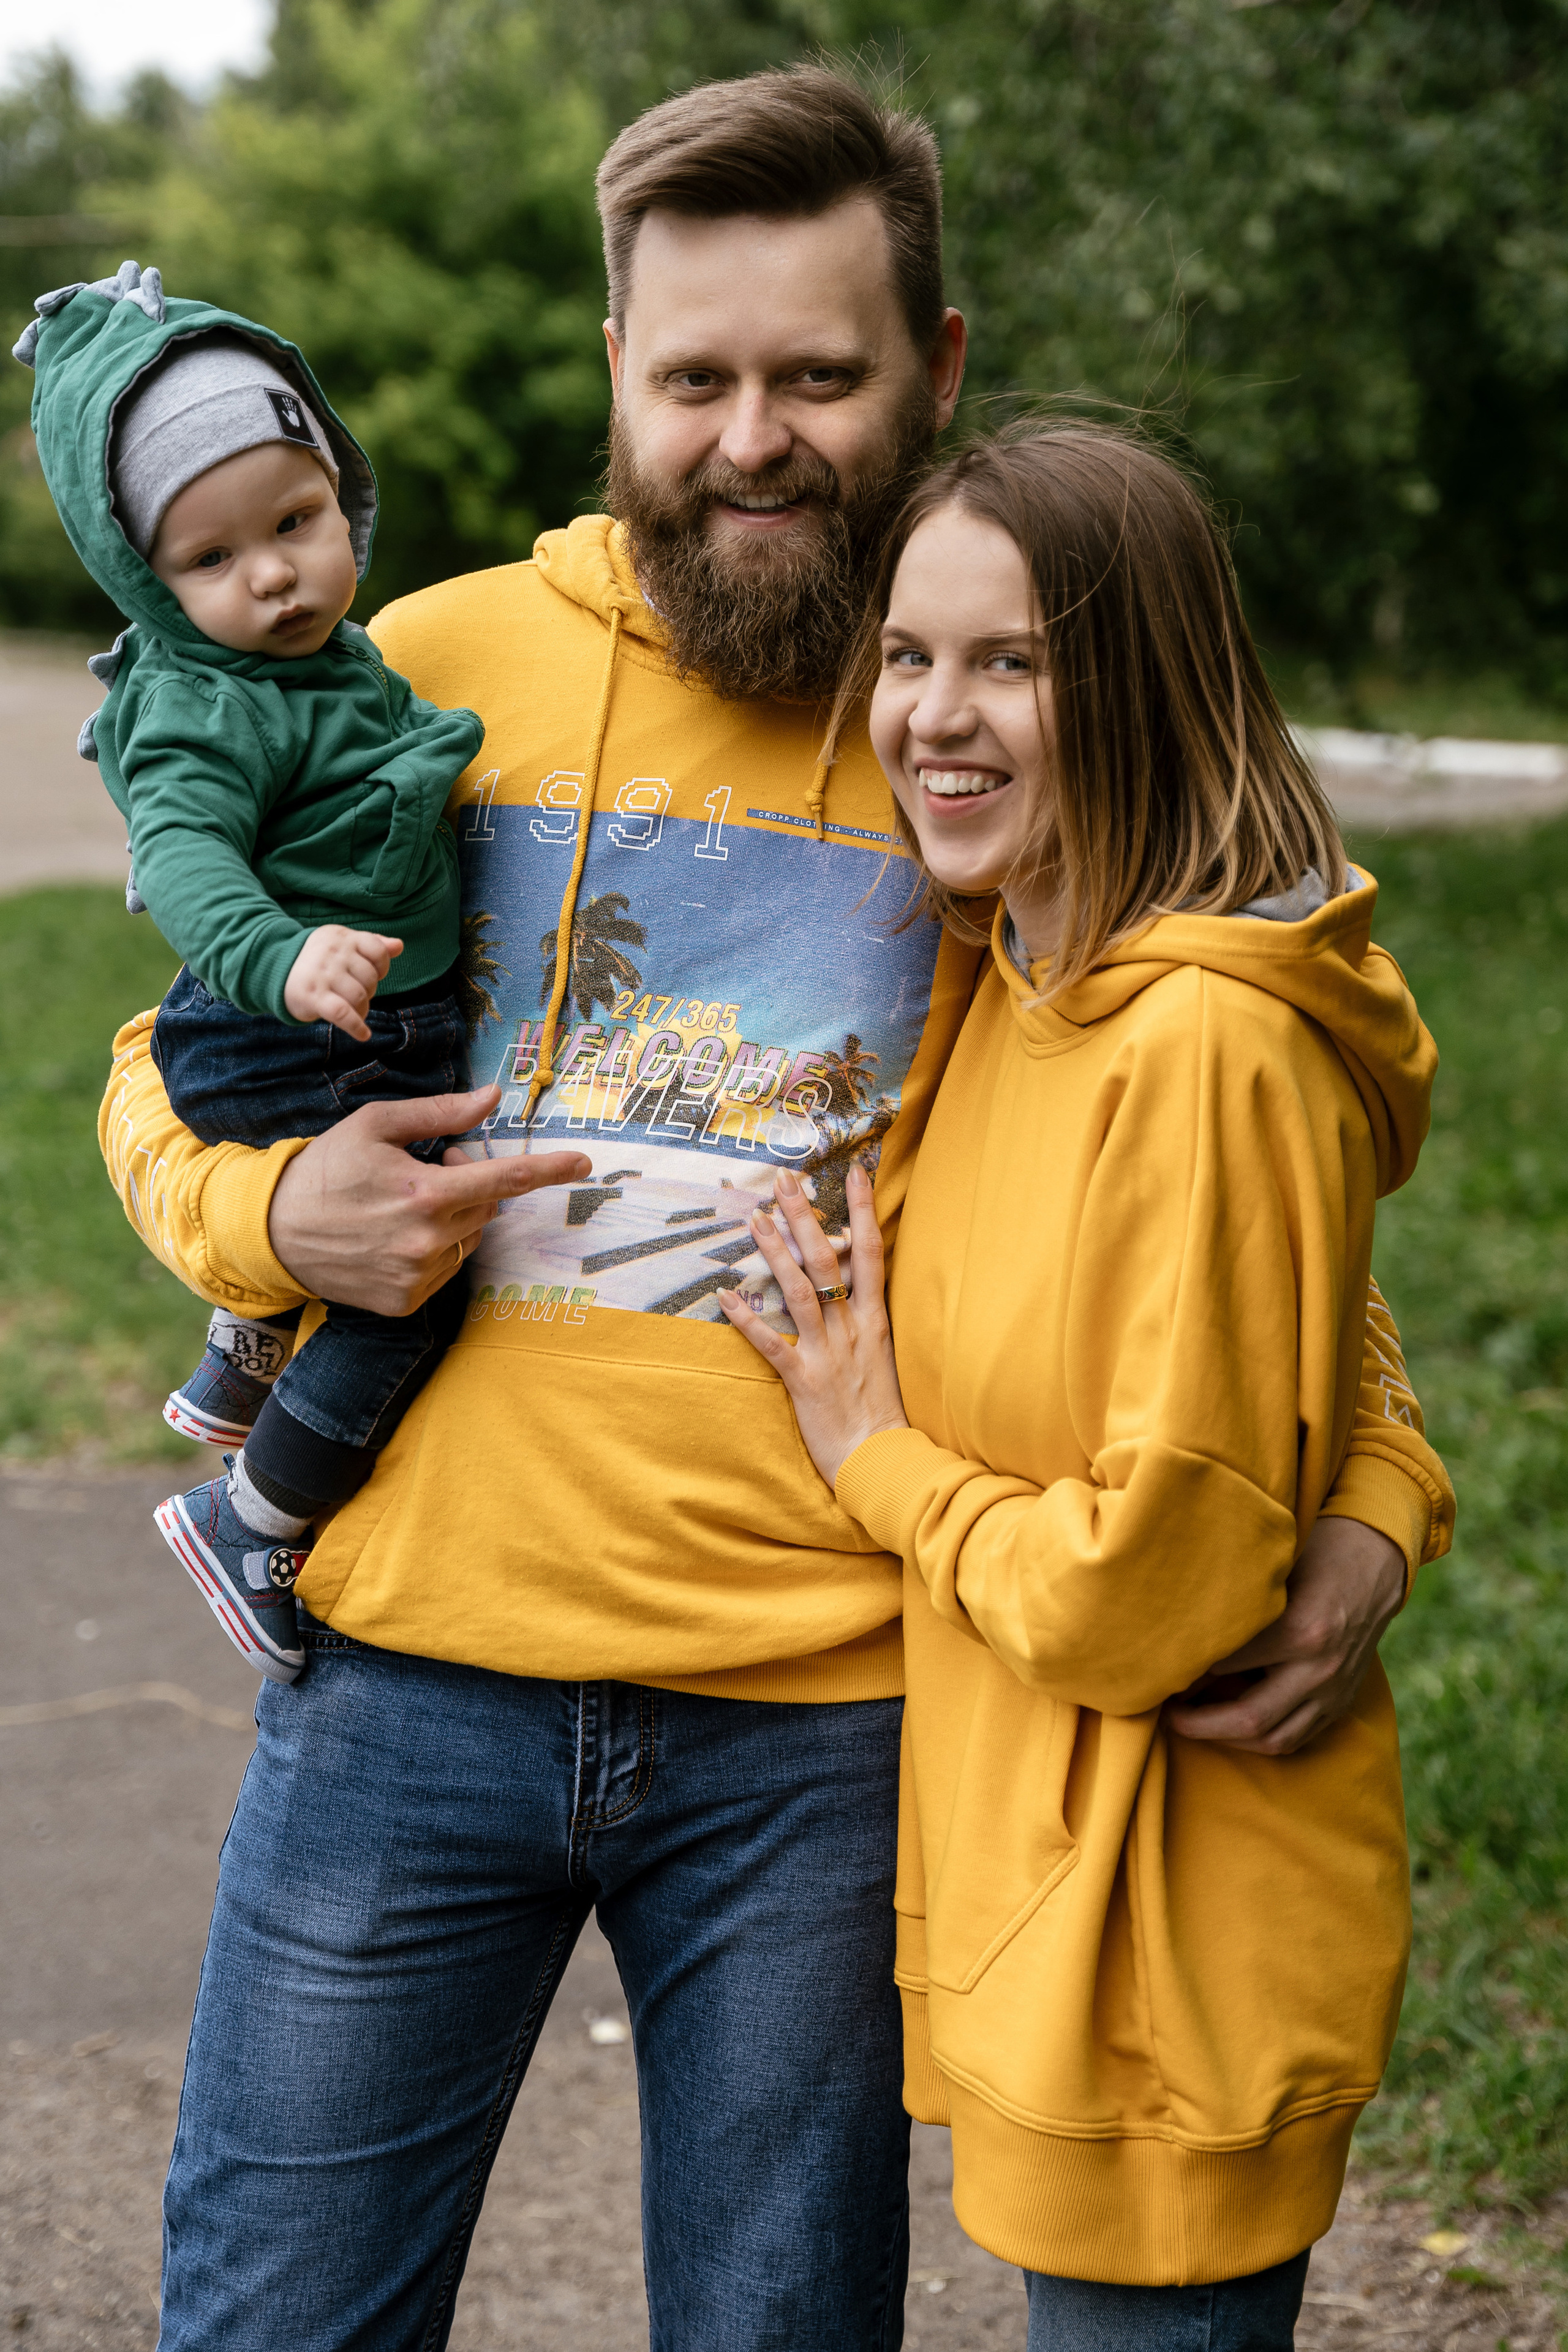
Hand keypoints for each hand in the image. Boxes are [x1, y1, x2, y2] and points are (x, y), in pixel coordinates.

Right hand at [268, 1084, 590, 1314]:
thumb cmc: (326, 1169)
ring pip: (467, 1239)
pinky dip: (432, 1250)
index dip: (549, 1169)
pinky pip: (443, 1269)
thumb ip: (440, 1114)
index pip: (504, 1180)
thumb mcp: (376, 1125)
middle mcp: (427, 1240)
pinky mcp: (404, 1301)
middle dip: (468, 1184)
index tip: (583, 1163)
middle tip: (427, 1169)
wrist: (274, 1231)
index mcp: (425, 1193)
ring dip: (452, 1218)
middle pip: (486, 1207)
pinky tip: (393, 1236)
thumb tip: (493, 1098)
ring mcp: (416, 1276)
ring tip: (402, 1204)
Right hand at [284, 925, 404, 1039]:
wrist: (274, 969)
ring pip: (359, 997)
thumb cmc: (317, 959)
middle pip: (369, 978)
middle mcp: (333, 953)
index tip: (373, 974)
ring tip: (355, 1012)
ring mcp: (323, 974)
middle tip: (356, 995)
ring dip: (362, 1010)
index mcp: (342, 937)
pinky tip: (363, 1035)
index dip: (381, 966)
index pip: (377, 950)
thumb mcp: (342, 944)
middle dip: (369, 991)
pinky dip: (356, 1027)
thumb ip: (372, 944)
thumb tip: (399, 946)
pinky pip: (343, 1014)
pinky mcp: (313, 996)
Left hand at [717, 1162, 908, 1489]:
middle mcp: (853, 1329)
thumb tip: (854, 1284)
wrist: (884, 1461)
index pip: (872, 1254)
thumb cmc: (882, 1413)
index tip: (855, 1173)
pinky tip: (726, 1297)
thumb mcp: (884, 1357)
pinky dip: (748, 1320)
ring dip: (775, 1254)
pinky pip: (772, 1344)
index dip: (863, 1211)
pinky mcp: (805, 1381)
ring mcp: (828, 1354)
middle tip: (783, 1179)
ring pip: (799, 1292)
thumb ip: (868, 1319)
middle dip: (806, 1217)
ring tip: (755, 1219)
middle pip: (829, 1262)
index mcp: (875, 1321)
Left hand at [1166, 1514, 1407, 1755]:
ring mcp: (1335, 1691)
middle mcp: (1321, 1668)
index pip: (1228, 1664)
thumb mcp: (1273, 1563)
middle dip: (1200, 1722)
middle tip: (1166, 1713)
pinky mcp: (1342, 1702)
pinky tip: (1231, 1727)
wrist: (1375, 1560)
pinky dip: (1261, 1739)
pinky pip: (1298, 1738)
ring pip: (1275, 1738)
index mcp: (1302, 1630)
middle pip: (1251, 1716)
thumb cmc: (1314, 1551)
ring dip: (1228, 1739)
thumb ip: (1234, 1598)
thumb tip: (1177, 1627)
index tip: (1159, 1669)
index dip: (1188, 1670)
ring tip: (1193, 1724)